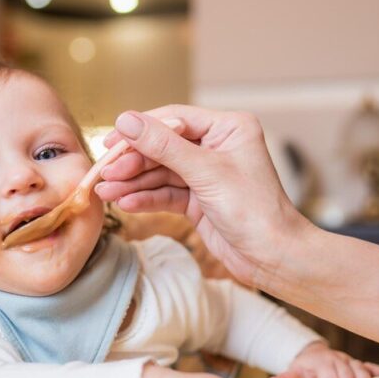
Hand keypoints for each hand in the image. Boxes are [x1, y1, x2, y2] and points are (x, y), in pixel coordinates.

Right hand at [96, 105, 308, 284]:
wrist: (273, 257)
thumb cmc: (255, 211)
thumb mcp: (206, 173)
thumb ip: (164, 146)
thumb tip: (127, 121)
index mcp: (228, 128)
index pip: (174, 120)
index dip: (140, 130)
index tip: (111, 142)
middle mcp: (217, 147)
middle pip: (163, 146)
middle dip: (133, 162)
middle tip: (105, 174)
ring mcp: (207, 174)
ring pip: (161, 172)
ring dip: (133, 183)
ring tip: (106, 193)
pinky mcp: (199, 200)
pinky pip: (166, 193)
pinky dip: (146, 198)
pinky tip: (125, 203)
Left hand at [267, 342, 378, 377]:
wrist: (313, 355)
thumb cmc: (304, 369)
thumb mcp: (294, 373)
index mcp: (322, 361)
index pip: (327, 376)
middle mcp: (338, 359)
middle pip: (346, 374)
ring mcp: (350, 361)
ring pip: (361, 369)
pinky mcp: (359, 364)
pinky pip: (372, 366)